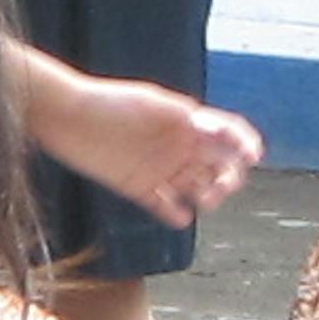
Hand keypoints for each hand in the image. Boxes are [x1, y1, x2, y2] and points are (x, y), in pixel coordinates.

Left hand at [28, 65, 261, 225]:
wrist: (65, 116)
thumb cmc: (106, 103)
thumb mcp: (147, 105)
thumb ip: (178, 118)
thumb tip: (208, 125)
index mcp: (185, 120)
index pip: (226, 132)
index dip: (244, 142)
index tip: (253, 155)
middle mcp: (177, 145)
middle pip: (219, 165)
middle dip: (229, 177)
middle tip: (220, 187)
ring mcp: (160, 167)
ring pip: (197, 187)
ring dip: (208, 196)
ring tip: (202, 201)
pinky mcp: (138, 187)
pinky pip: (164, 205)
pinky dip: (176, 213)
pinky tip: (180, 216)